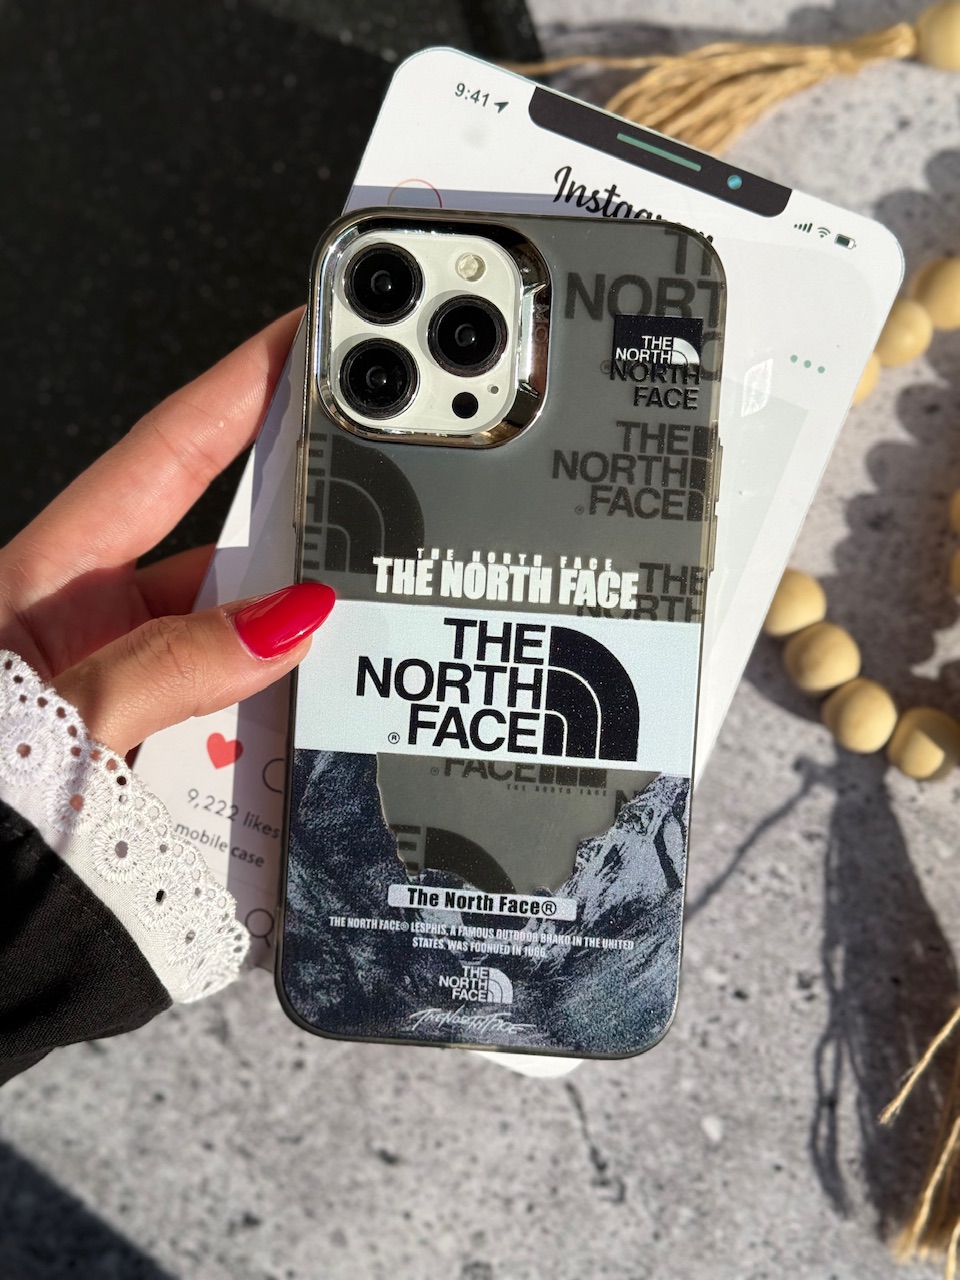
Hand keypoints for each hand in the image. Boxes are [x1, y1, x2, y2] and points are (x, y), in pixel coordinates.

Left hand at [0, 310, 333, 754]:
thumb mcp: (52, 724)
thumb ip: (166, 668)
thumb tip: (286, 620)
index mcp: (47, 583)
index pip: (166, 457)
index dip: (240, 389)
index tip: (305, 338)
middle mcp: (96, 628)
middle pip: (224, 560)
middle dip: (304, 547)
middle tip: (383, 530)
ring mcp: (135, 694)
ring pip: (245, 653)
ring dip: (299, 666)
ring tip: (357, 674)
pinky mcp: (161, 758)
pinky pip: (240, 728)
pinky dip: (282, 737)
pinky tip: (318, 754)